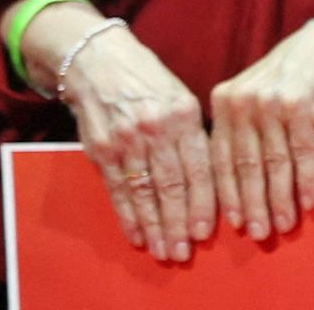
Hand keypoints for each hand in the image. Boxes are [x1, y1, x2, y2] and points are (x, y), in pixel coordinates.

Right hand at [37, 11, 214, 263]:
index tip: (207, 231)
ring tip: (164, 250)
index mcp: (183, 113)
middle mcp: (156, 127)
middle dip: (179, 223)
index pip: (198, 167)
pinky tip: (137, 235)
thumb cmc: (148, 81)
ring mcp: (126, 140)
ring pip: (145, 193)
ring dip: (155, 227)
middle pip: (171, 185)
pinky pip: (118, 190)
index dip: (203, 203)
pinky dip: (128, 216)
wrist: (99, 61)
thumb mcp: (180, 97)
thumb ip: (193, 135)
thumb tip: (213, 178)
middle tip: (184, 252)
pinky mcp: (102, 150)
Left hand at [210, 6, 313, 239]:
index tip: (233, 224)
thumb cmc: (288, 76)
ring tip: (284, 224)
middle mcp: (244, 100)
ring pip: (274, 164)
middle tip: (259, 234)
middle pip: (246, 165)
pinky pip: (302, 153)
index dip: (227, 195)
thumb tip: (232, 189)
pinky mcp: (301, 105)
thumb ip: (239, 130)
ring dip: (281, 200)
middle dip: (253, 205)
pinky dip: (306, 181)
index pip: (220, 158)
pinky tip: (308, 201)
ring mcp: (272, 101)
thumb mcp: (252, 95)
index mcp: (224, 99)